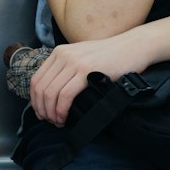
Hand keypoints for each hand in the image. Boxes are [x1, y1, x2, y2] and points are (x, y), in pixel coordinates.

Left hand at [30, 30, 154, 126]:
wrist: (133, 47)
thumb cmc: (112, 57)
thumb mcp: (83, 58)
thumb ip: (68, 71)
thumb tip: (54, 95)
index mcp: (59, 53)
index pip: (36, 80)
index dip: (35, 101)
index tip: (42, 114)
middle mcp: (63, 55)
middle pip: (40, 88)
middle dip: (42, 110)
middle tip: (50, 122)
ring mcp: (74, 62)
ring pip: (50, 93)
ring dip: (51, 112)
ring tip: (58, 122)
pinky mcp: (86, 71)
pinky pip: (64, 95)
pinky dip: (61, 110)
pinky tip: (65, 117)